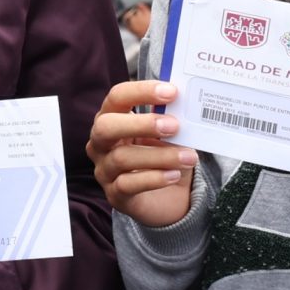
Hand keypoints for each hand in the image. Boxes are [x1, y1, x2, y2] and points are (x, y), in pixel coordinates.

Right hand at [86, 80, 196, 227]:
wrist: (168, 198)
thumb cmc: (163, 157)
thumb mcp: (168, 135)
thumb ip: (170, 118)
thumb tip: (186, 103)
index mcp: (111, 119)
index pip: (116, 97)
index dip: (141, 92)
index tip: (172, 92)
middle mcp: (100, 144)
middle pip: (105, 127)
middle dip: (141, 124)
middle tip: (174, 126)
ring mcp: (104, 170)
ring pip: (122, 158)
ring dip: (160, 155)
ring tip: (189, 157)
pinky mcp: (114, 195)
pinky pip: (128, 184)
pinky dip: (155, 178)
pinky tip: (175, 175)